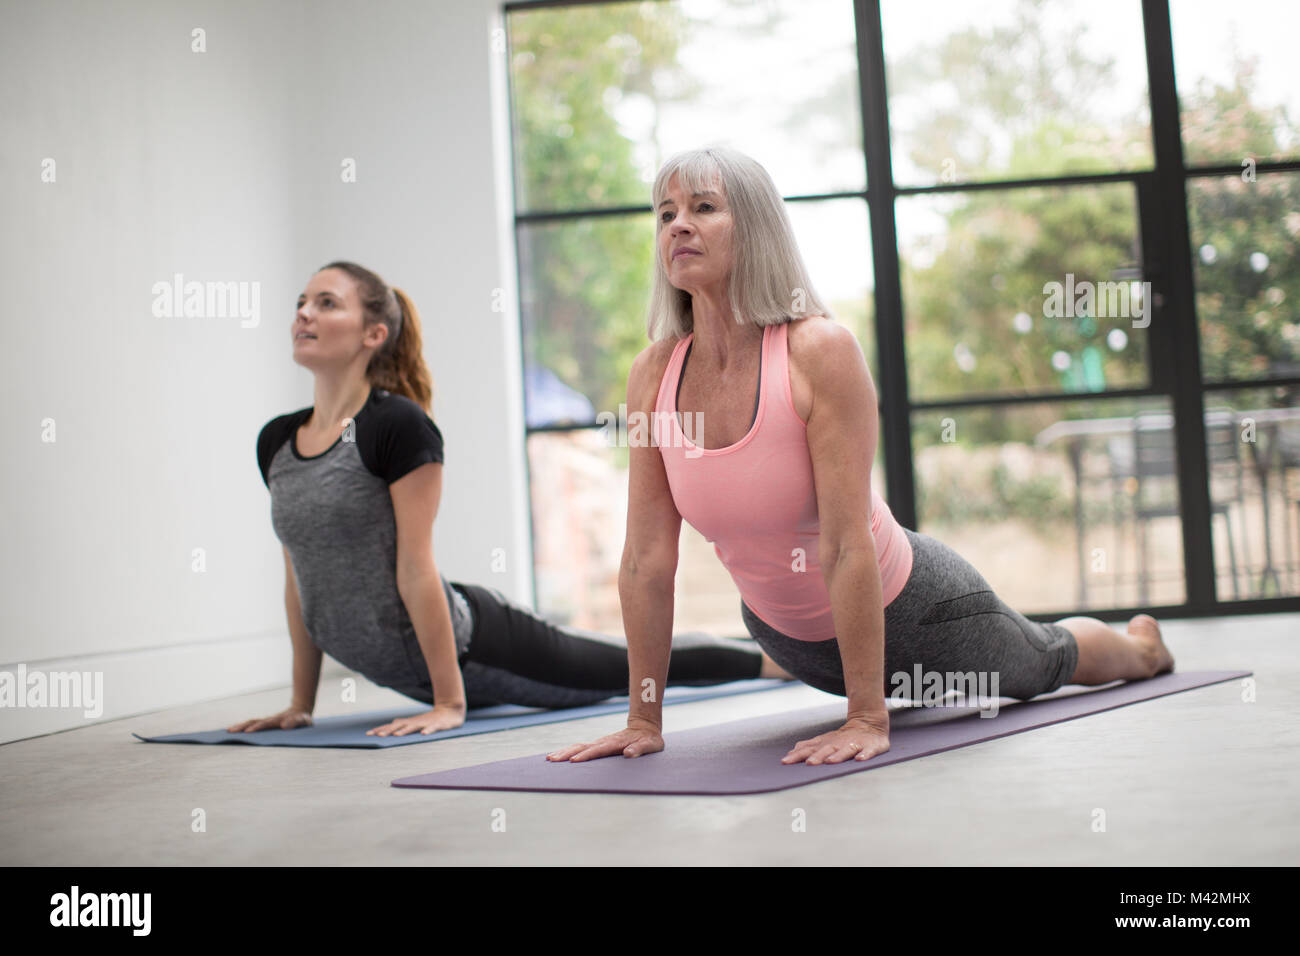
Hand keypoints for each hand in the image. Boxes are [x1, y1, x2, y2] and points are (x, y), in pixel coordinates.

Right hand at [226, 707, 312, 732]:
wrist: (301, 710)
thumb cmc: (303, 718)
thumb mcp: (303, 720)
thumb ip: (295, 722)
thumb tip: (284, 726)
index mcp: (279, 720)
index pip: (266, 723)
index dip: (258, 727)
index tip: (248, 731)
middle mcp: (270, 720)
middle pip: (254, 721)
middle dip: (243, 726)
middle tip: (231, 731)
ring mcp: (267, 721)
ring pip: (251, 722)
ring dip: (240, 726)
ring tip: (229, 731)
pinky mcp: (265, 724)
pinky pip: (252, 724)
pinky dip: (243, 727)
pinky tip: (234, 730)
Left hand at [366, 704, 465, 736]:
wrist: (450, 710)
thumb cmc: (431, 718)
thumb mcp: (416, 721)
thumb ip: (404, 723)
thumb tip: (392, 723)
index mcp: (409, 723)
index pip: (392, 726)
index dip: (380, 730)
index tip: (368, 734)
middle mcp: (415, 722)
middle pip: (399, 727)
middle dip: (389, 731)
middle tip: (378, 736)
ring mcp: (426, 723)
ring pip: (414, 727)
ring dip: (405, 731)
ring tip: (396, 735)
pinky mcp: (437, 725)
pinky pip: (432, 728)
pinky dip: (428, 731)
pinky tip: (423, 735)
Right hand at [546, 720, 663, 761]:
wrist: (644, 727)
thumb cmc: (649, 740)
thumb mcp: (650, 745)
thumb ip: (640, 749)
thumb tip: (628, 754)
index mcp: (615, 743)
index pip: (598, 750)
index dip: (586, 755)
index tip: (574, 761)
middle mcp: (604, 742)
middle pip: (583, 747)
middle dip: (567, 753)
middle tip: (553, 760)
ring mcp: (600, 742)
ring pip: (578, 746)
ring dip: (564, 752)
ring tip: (550, 758)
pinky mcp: (598, 745)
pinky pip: (580, 747)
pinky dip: (568, 751)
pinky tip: (558, 756)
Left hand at [782, 716, 889, 764]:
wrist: (869, 723)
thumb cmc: (842, 737)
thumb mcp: (824, 740)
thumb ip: (808, 746)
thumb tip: (790, 753)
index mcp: (827, 743)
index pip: (810, 749)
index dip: (798, 755)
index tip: (785, 762)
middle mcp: (839, 743)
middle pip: (827, 749)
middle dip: (818, 756)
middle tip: (809, 763)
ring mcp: (855, 744)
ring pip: (846, 750)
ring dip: (838, 756)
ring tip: (830, 762)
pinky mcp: (871, 746)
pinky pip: (868, 751)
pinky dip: (865, 755)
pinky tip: (860, 760)